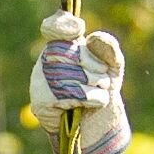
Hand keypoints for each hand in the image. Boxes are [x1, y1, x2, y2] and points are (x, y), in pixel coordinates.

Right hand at [27, 16, 127, 153]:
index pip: (53, 27)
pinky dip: (88, 100)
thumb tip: (93, 37)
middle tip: (104, 80)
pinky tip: (89, 106)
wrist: (100, 127)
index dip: (62, 25)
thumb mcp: (113, 68)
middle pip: (69, 52)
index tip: (79, 29)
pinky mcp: (40, 102)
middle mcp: (47, 61)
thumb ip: (109, 49)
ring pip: (70, 74)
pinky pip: (67, 95)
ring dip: (95, 86)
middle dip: (93, 65)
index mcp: (62, 46)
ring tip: (98, 95)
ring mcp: (40, 81)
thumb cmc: (103, 93)